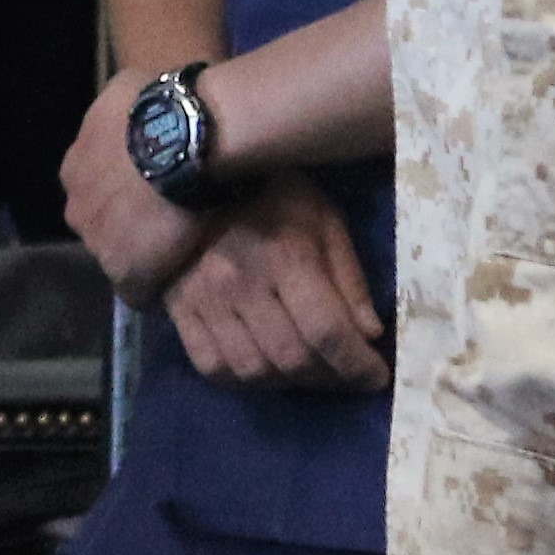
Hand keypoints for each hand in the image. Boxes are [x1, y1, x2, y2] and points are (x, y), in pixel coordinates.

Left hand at [63, 68, 218, 303]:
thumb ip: (118, 112)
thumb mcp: (125, 91)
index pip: (93, 189)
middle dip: (127, 224)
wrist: (188, 139)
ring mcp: (97, 242)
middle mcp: (76, 207)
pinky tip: (175, 277)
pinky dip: (153, 285)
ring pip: (117, 256)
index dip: (123, 192)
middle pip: (101, 224)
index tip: (149, 192)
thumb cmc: (158, 107)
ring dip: (141, 253)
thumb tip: (131, 107)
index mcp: (74, 168)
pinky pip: (136, 289)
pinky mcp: (125, 271)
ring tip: (177, 248)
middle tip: (165, 218)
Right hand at [169, 178, 389, 391]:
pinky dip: (242, 380)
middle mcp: (241, 282)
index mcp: (285, 255)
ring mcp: (203, 298)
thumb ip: (348, 276)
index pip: (326, 331)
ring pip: (251, 370)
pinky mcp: (178, 308)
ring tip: (308, 372)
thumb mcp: (324, 218)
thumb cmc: (271, 193)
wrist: (194, 172)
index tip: (376, 376)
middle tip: (347, 376)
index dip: (357, 365)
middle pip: (291, 358)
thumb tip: (369, 334)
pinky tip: (263, 368)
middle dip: (330, 378)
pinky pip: (210, 366)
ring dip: (289, 383)